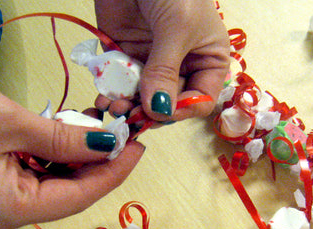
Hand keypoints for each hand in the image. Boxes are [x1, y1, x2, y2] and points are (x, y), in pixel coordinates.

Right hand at [0, 59, 143, 228]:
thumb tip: (108, 146)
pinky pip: (32, 174)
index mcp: (6, 211)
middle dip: (97, 164)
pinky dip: (54, 155)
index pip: (76, 198)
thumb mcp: (13, 123)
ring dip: (77, 157)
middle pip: (65, 194)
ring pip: (51, 183)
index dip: (112, 173)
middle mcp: (0, 215)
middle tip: (123, 133)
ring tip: (102, 128)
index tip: (139, 148)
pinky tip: (71, 133)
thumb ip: (65, 141)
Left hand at [93, 0, 229, 122]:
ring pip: (142, 97)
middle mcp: (182, 66)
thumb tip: (158, 110)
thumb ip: (166, 71)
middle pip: (168, 103)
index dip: (182, 111)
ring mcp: (152, 61)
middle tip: (130, 116)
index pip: (200, 100)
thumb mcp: (177, 28)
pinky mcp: (125, 54)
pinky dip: (112, 92)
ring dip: (128, 105)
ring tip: (114, 106)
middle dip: (150, 111)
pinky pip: (120, 82)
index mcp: (208, 60)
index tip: (160, 113)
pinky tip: (104, 97)